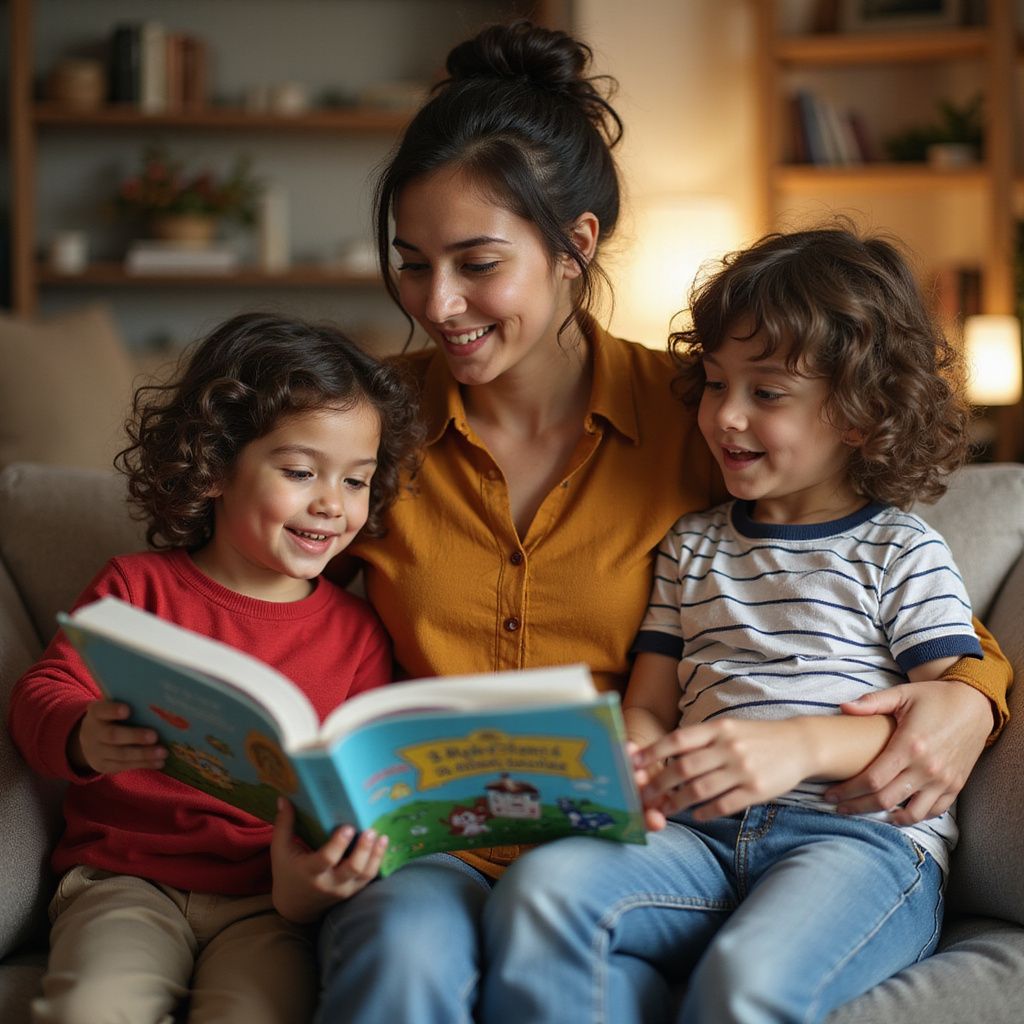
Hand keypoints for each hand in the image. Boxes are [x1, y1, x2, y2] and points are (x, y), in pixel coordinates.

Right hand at [70, 700, 165, 774]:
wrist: (88, 740)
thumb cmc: (111, 718)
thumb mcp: (112, 708)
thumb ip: (129, 704)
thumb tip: (159, 704)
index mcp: (96, 713)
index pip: (101, 710)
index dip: (113, 710)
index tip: (127, 710)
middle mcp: (94, 732)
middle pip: (113, 736)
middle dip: (135, 736)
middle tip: (154, 736)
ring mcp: (97, 752)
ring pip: (121, 754)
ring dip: (144, 754)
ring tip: (163, 752)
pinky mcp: (104, 766)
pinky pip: (124, 766)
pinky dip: (144, 764)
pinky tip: (159, 762)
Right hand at [270, 798, 387, 922]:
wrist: (295, 906)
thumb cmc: (287, 872)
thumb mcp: (280, 850)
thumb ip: (284, 824)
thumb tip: (284, 798)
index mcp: (310, 871)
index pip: (326, 859)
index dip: (338, 844)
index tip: (348, 827)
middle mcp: (329, 883)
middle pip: (352, 869)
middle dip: (363, 850)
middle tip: (370, 830)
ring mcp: (343, 889)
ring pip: (365, 875)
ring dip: (376, 855)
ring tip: (382, 836)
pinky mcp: (352, 891)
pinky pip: (369, 879)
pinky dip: (377, 861)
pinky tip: (382, 844)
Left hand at [632, 719, 808, 827]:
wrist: (799, 744)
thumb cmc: (754, 737)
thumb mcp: (727, 728)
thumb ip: (699, 741)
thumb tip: (662, 756)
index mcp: (718, 728)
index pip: (677, 739)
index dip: (652, 752)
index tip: (634, 765)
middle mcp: (728, 746)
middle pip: (684, 767)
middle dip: (659, 784)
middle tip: (645, 795)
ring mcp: (742, 768)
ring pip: (700, 789)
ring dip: (677, 802)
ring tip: (665, 809)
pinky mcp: (756, 789)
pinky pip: (723, 804)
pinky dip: (706, 812)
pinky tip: (697, 815)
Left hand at [825, 680, 993, 823]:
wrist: (974, 705)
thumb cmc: (934, 697)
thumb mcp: (902, 693)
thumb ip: (872, 702)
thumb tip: (843, 707)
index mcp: (909, 745)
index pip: (872, 779)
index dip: (848, 790)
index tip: (830, 794)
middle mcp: (927, 767)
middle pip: (885, 799)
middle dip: (857, 806)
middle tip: (838, 807)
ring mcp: (943, 780)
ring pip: (910, 813)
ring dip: (885, 816)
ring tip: (865, 811)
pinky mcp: (956, 785)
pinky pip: (934, 811)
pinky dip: (914, 816)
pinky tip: (896, 812)